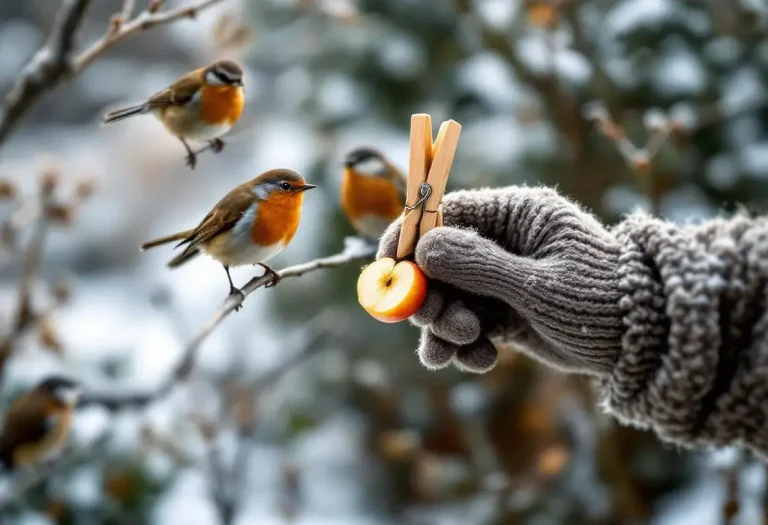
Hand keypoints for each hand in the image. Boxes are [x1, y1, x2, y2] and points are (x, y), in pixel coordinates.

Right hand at [377, 187, 624, 375]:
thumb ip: (480, 265)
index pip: (444, 214)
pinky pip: (463, 326)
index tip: (386, 270)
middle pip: (435, 261)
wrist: (644, 343)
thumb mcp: (541, 284)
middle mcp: (501, 242)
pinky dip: (462, 346)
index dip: (409, 239)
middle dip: (430, 295)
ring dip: (444, 325)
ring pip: (445, 298)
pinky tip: (481, 361)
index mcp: (514, 214)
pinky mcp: (500, 313)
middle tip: (442, 323)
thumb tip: (423, 248)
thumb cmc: (603, 301)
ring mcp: (498, 279)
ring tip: (465, 345)